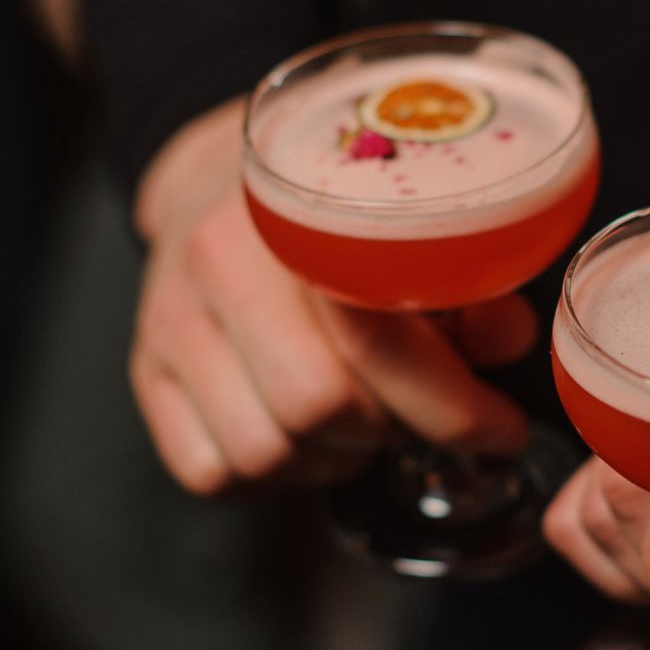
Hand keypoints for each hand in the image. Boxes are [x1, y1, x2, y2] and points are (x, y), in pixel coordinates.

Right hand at [128, 99, 537, 495]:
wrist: (216, 176)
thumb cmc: (336, 213)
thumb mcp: (419, 227)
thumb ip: (473, 285)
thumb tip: (504, 341)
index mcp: (296, 213)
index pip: (375, 343)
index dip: (452, 407)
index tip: (500, 428)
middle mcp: (219, 260)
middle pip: (319, 408)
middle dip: (391, 429)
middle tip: (419, 413)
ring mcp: (171, 320)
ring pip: (263, 452)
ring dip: (332, 458)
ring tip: (362, 418)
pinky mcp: (145, 370)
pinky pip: (210, 471)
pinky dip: (271, 473)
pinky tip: (302, 434)